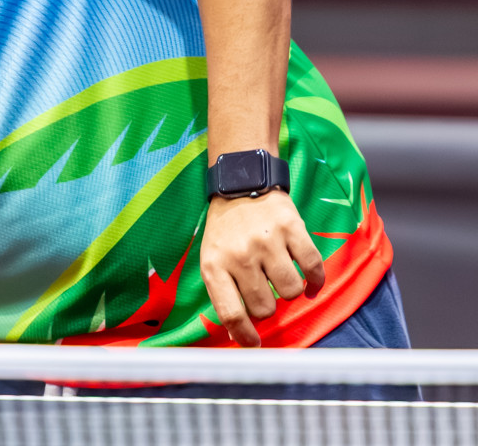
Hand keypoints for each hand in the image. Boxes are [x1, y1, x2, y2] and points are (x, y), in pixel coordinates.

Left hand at [199, 191, 324, 346]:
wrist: (241, 185)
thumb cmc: (226, 230)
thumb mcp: (212, 258)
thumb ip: (224, 291)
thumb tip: (237, 332)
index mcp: (214, 265)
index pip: (231, 312)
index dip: (244, 335)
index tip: (254, 343)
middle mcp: (239, 255)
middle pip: (265, 307)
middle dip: (268, 307)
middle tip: (265, 290)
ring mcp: (267, 241)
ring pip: (291, 291)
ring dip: (290, 291)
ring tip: (280, 277)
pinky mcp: (292, 228)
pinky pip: (313, 268)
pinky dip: (316, 280)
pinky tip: (310, 282)